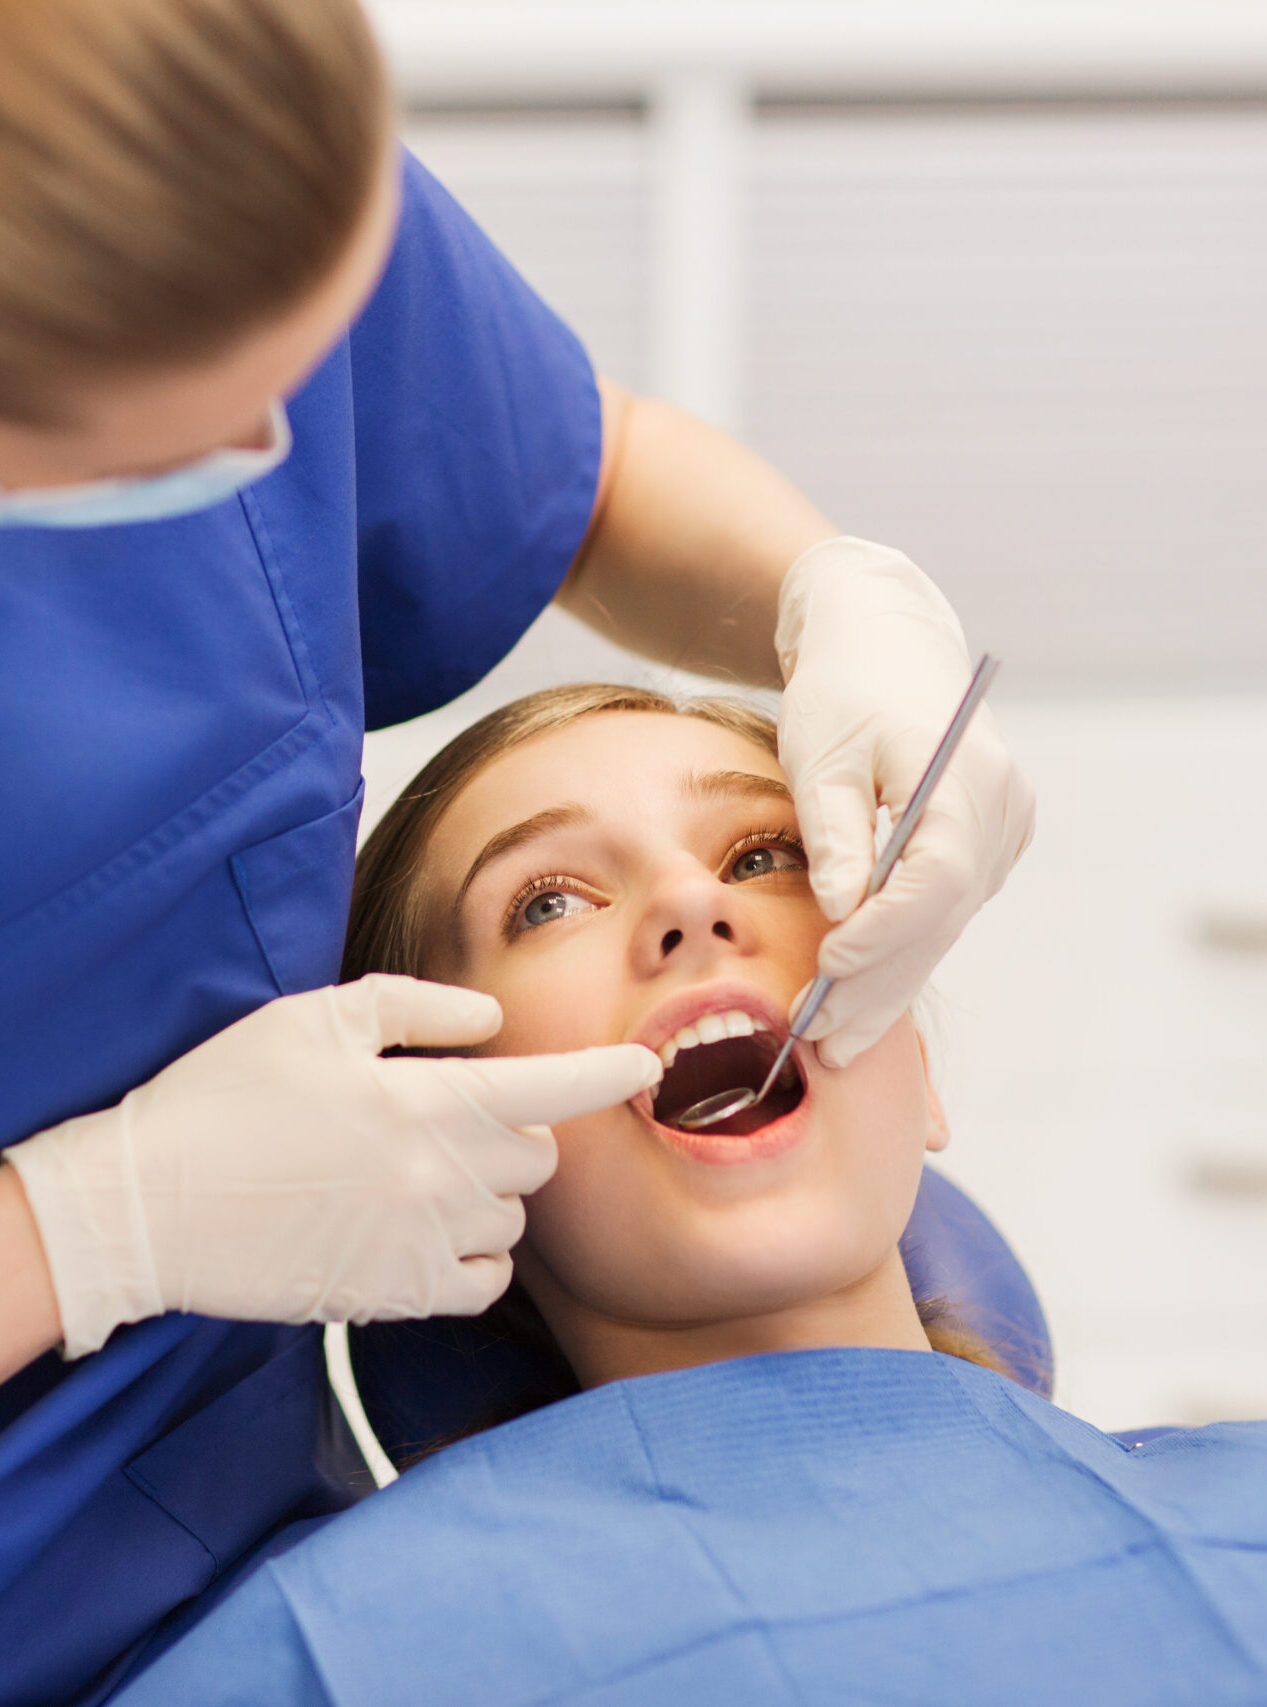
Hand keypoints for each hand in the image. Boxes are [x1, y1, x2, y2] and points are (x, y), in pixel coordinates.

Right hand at [8, 976, 661, 1356]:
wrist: (149, 1207)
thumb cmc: (226, 1097)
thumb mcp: (316, 1020)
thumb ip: (417, 1009)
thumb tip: (490, 1021)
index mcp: (431, 1102)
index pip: (553, 1088)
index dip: (608, 1076)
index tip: (646, 1070)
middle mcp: (443, 1179)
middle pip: (537, 1158)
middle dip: (514, 1132)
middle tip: (452, 1117)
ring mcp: (422, 1245)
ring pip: (512, 1222)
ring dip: (491, 1196)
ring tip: (422, 1175)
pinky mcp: (394, 1297)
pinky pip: (482, 1285)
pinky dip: (475, 1258)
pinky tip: (430, 1233)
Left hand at [776, 536, 1034, 1066]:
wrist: (884, 643)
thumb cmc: (841, 691)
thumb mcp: (821, 756)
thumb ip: (834, 835)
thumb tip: (840, 915)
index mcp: (967, 778)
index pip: (936, 879)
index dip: (883, 934)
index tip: (828, 968)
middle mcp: (1001, 810)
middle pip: (942, 917)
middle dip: (880, 984)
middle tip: (822, 1041)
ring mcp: (1002, 831)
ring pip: (943, 926)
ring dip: (889, 985)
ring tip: (835, 1043)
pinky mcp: (987, 846)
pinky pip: (942, 914)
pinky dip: (901, 955)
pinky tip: (861, 1003)